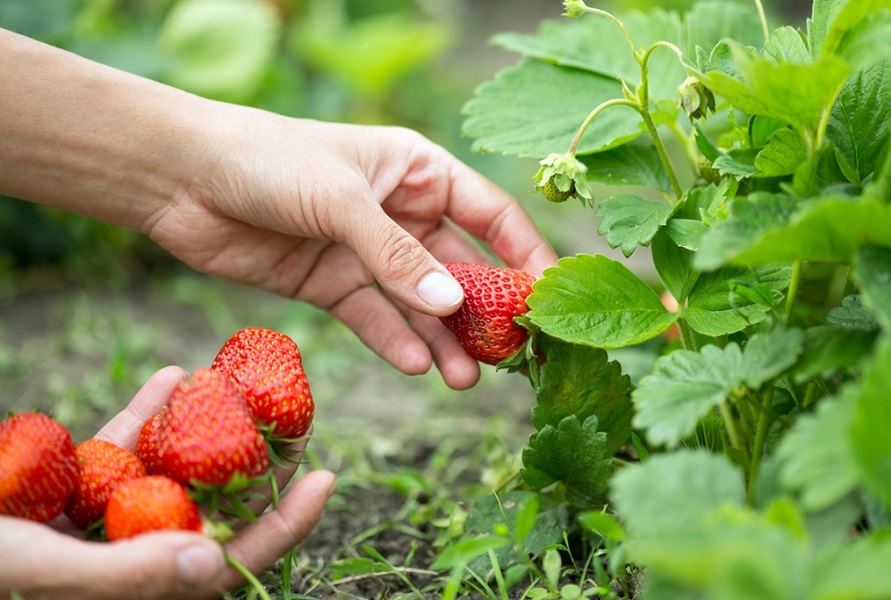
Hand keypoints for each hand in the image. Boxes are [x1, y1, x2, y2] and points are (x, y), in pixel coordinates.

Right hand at [0, 367, 334, 599]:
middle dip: (256, 464)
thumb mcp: (46, 571)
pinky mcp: (73, 482)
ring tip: (242, 386)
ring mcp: (105, 514)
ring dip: (207, 428)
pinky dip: (145, 412)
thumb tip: (213, 568)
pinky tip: (172, 374)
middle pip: (214, 507)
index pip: (231, 562)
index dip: (285, 525)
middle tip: (295, 416)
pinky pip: (121, 445)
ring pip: (173, 468)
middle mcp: (133, 550)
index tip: (326, 476)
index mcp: (142, 586)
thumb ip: (130, 575)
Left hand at [144, 114, 556, 389]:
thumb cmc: (269, 161)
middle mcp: (401, 212)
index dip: (523, 255)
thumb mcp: (342, 200)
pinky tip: (418, 366)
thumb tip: (451, 305)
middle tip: (507, 357)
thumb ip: (396, 255)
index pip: (491, 215)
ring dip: (442, 339)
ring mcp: (366, 252)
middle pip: (459, 267)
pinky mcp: (332, 284)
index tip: (546, 298)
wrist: (183, 179)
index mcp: (418, 171)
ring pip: (418, 302)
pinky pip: (374, 318)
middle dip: (481, 312)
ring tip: (464, 379)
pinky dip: (395, 341)